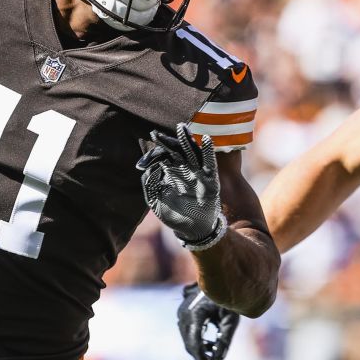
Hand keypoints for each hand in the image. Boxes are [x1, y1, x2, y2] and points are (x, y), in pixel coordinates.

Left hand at [137, 123, 225, 248]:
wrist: (193, 231)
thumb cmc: (175, 216)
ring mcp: (199, 175)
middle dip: (169, 141)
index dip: (159, 148)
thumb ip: (150, 185)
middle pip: (178, 152)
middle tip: (158, 132)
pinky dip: (209, 152)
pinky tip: (207, 139)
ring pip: (193, 154)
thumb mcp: (156, 201)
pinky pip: (210, 164)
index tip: (151, 137)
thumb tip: (148, 168)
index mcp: (174, 175)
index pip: (166, 157)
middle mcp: (186, 172)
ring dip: (188, 141)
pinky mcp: (211, 181)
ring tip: (182, 128)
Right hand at [178, 283, 239, 359]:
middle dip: (201, 357)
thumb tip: (218, 359)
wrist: (223, 273)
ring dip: (199, 349)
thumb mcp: (231, 319)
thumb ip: (225, 340)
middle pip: (190, 342)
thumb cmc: (230, 295)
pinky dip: (198, 340)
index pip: (195, 343)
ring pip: (188, 337)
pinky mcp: (185, 311)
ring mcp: (182, 311)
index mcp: (195, 314)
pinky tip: (210, 346)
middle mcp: (184, 313)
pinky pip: (189, 330)